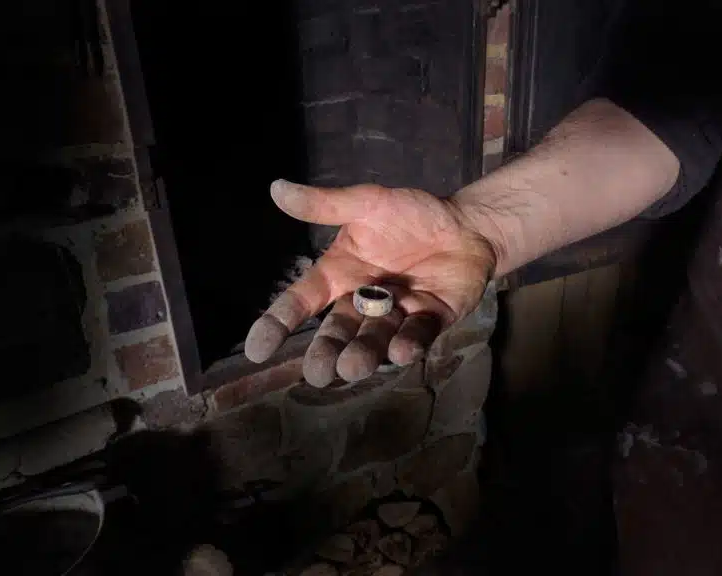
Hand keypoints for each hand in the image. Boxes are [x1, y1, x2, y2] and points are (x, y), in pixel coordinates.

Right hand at [244, 180, 496, 386]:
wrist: (466, 225)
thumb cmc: (412, 215)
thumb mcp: (367, 203)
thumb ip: (325, 205)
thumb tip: (276, 188)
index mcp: (340, 274)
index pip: (302, 301)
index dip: (278, 322)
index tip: (256, 349)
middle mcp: (363, 300)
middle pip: (338, 331)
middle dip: (327, 351)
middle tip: (318, 372)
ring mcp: (396, 314)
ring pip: (374, 339)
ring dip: (363, 354)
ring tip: (352, 368)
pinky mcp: (430, 320)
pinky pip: (416, 335)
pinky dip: (408, 344)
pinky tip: (401, 351)